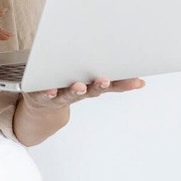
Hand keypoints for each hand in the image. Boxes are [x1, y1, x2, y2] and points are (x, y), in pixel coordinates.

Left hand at [22, 77, 145, 111]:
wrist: (43, 106)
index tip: (137, 81)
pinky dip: (48, 93)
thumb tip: (138, 74)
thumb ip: (106, 73)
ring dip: (75, 91)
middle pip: (92, 90)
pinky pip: (46, 95)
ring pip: (70, 94)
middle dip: (99, 85)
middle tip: (105, 80)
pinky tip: (50, 90)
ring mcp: (61, 96)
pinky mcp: (43, 96)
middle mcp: (78, 92)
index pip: (111, 86)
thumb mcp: (88, 79)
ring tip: (79, 87)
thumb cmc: (68, 84)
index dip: (123, 84)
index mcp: (91, 86)